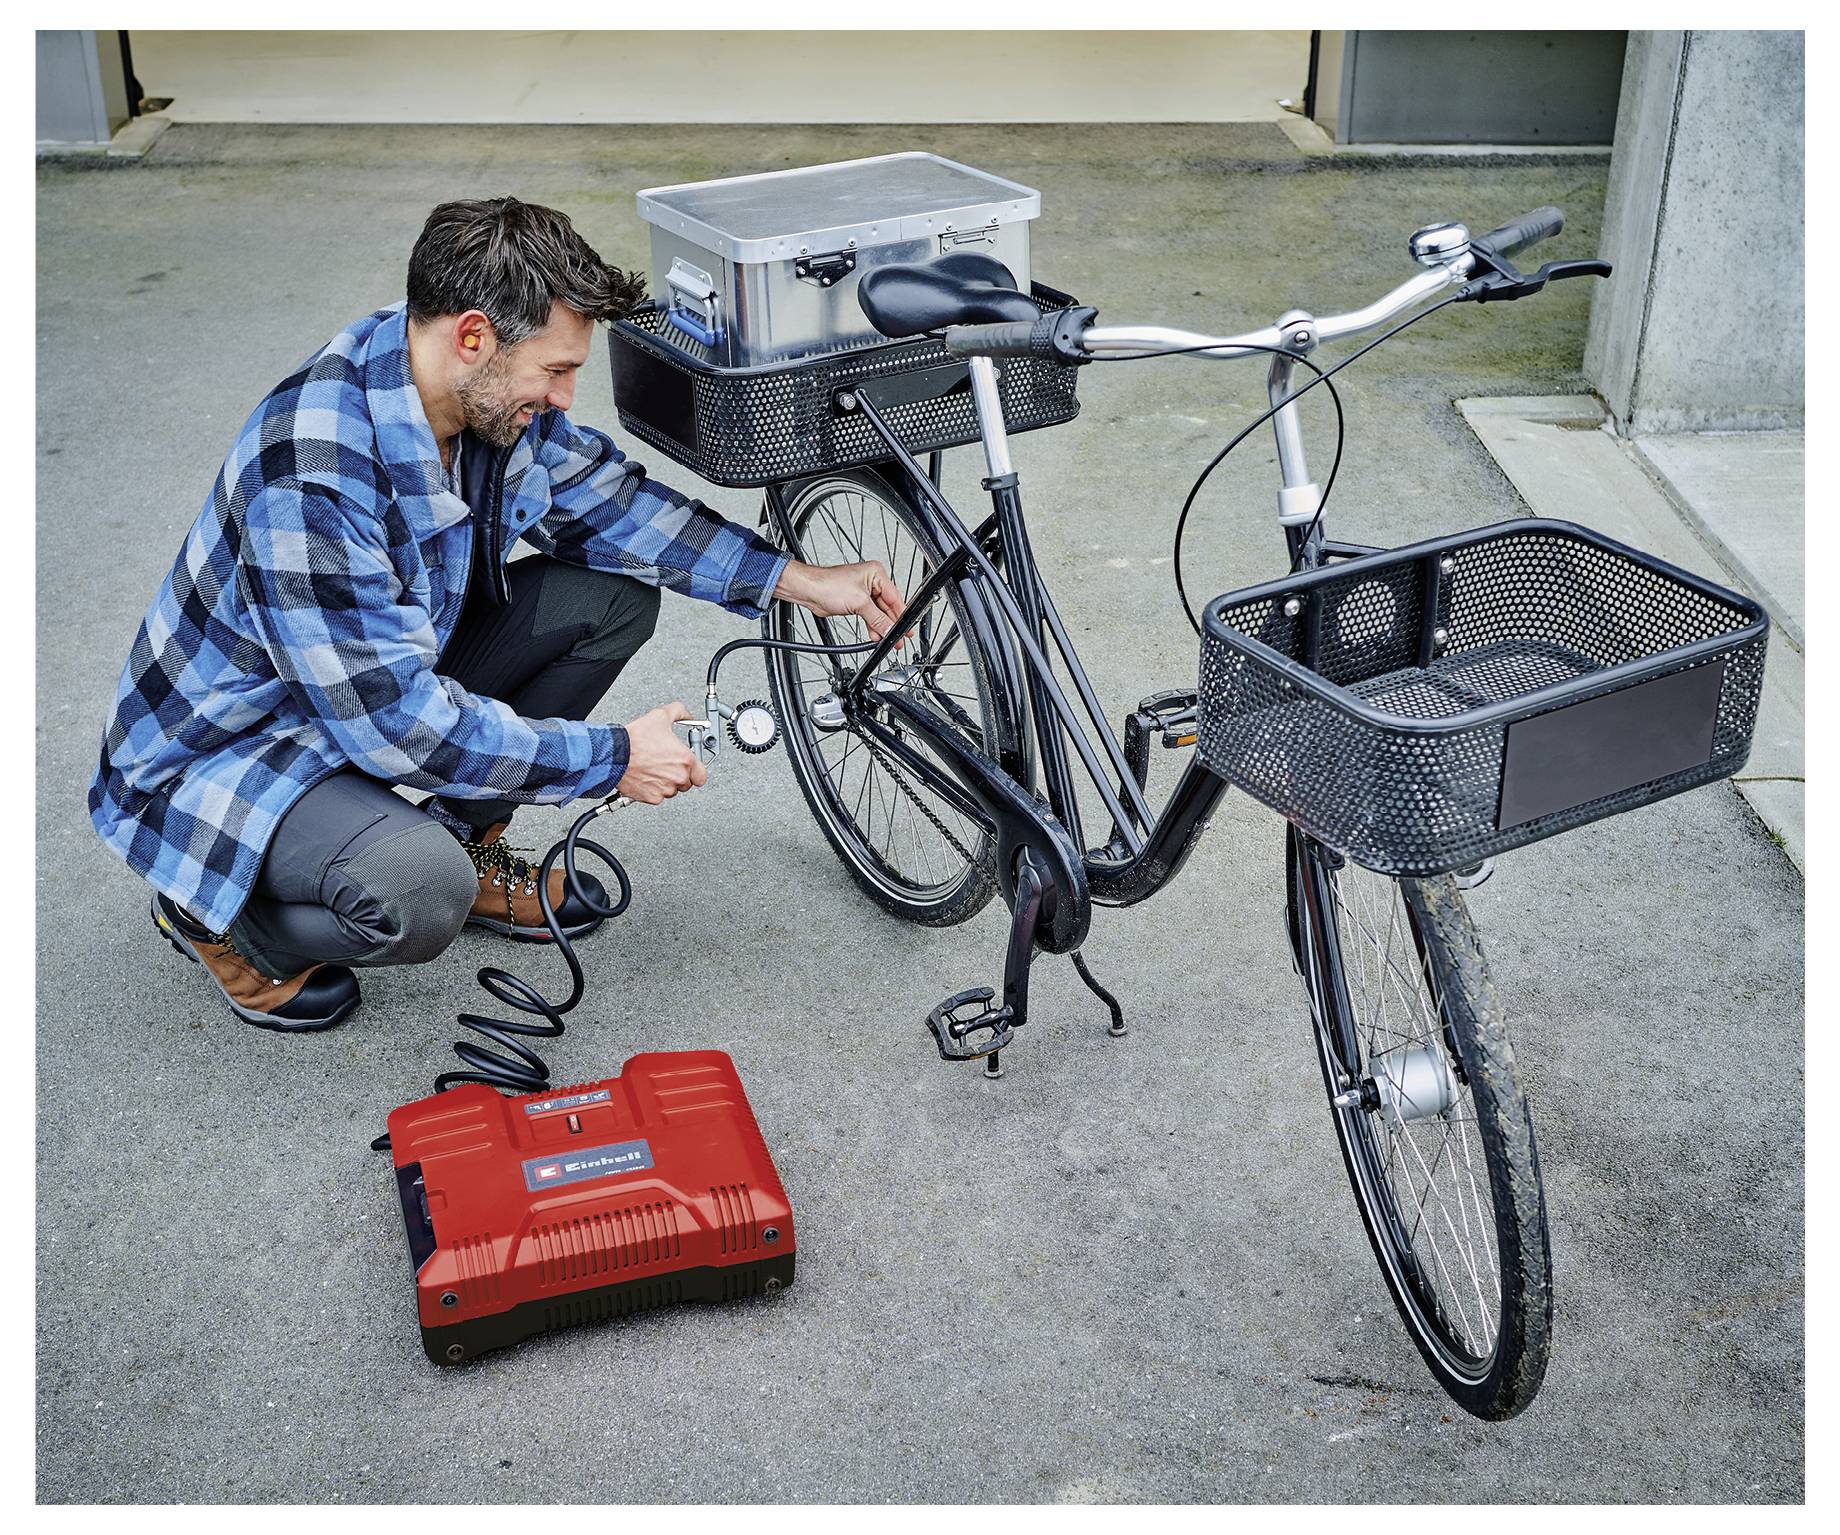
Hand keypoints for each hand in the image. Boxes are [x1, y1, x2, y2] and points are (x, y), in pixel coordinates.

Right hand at [614, 702, 707, 803]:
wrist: (613, 755)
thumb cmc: (635, 739)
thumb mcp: (661, 716)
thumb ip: (679, 712)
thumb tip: (686, 714)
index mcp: (685, 760)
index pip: (702, 776)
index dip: (695, 770)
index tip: (689, 766)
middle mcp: (677, 777)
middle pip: (686, 783)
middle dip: (679, 775)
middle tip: (667, 764)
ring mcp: (665, 790)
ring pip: (672, 790)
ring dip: (666, 782)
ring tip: (654, 768)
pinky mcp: (652, 798)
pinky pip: (658, 796)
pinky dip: (653, 789)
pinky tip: (647, 776)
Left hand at [775, 559, 906, 640]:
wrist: (809, 590)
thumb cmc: (828, 584)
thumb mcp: (859, 603)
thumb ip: (877, 618)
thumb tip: (889, 629)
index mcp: (876, 573)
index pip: (895, 597)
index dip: (901, 615)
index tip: (906, 629)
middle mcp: (871, 581)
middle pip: (888, 607)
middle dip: (891, 623)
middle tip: (898, 638)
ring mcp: (863, 592)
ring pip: (878, 614)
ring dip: (881, 627)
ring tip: (887, 640)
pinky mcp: (856, 602)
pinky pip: (869, 616)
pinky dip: (872, 626)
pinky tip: (875, 636)